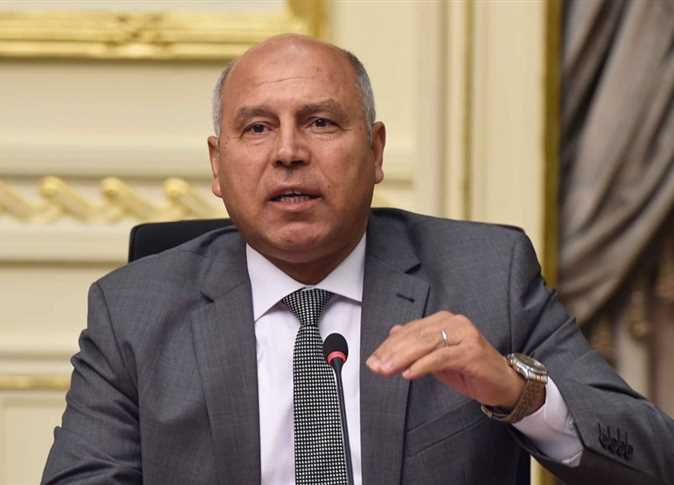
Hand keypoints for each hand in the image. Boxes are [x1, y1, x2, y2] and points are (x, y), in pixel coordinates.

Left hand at [366, 311, 525, 408]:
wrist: (503, 383)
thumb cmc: (470, 370)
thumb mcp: (438, 358)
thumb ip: (418, 345)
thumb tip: (393, 332)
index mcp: (444, 320)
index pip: (410, 330)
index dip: (389, 345)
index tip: (372, 360)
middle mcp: (454, 322)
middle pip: (415, 336)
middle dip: (391, 352)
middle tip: (375, 366)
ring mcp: (464, 334)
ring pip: (425, 344)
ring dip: (402, 358)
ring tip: (386, 370)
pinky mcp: (470, 351)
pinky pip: (440, 357)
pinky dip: (422, 365)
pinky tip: (408, 374)